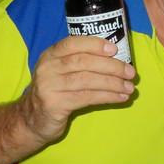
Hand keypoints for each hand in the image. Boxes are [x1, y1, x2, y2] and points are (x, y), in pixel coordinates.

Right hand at [19, 35, 135, 143]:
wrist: (32, 120)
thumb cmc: (56, 91)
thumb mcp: (61, 72)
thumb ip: (81, 63)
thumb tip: (118, 60)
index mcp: (50, 55)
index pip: (72, 43)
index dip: (94, 44)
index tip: (115, 49)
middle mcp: (47, 68)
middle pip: (83, 62)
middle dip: (111, 66)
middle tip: (130, 72)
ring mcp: (49, 87)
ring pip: (87, 81)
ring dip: (112, 84)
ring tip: (130, 88)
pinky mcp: (55, 105)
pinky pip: (86, 98)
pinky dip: (107, 97)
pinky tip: (120, 98)